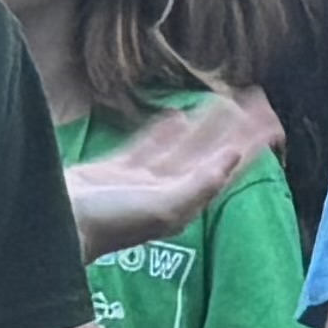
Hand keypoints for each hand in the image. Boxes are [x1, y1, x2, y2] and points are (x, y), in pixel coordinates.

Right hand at [66, 91, 275, 252]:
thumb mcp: (162, 207)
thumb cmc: (108, 223)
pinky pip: (148, 146)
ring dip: (205, 125)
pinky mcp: (115, 171)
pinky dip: (164, 132)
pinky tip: (178, 117)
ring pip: (182, 147)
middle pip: (209, 154)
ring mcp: (140, 181)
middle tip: (257, 100)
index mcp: (184, 203)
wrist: (54, 227)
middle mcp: (167, 193)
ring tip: (226, 101)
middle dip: (234, 129)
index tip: (273, 124)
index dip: (250, 147)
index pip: (226, 169)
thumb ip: (199, 183)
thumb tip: (233, 158)